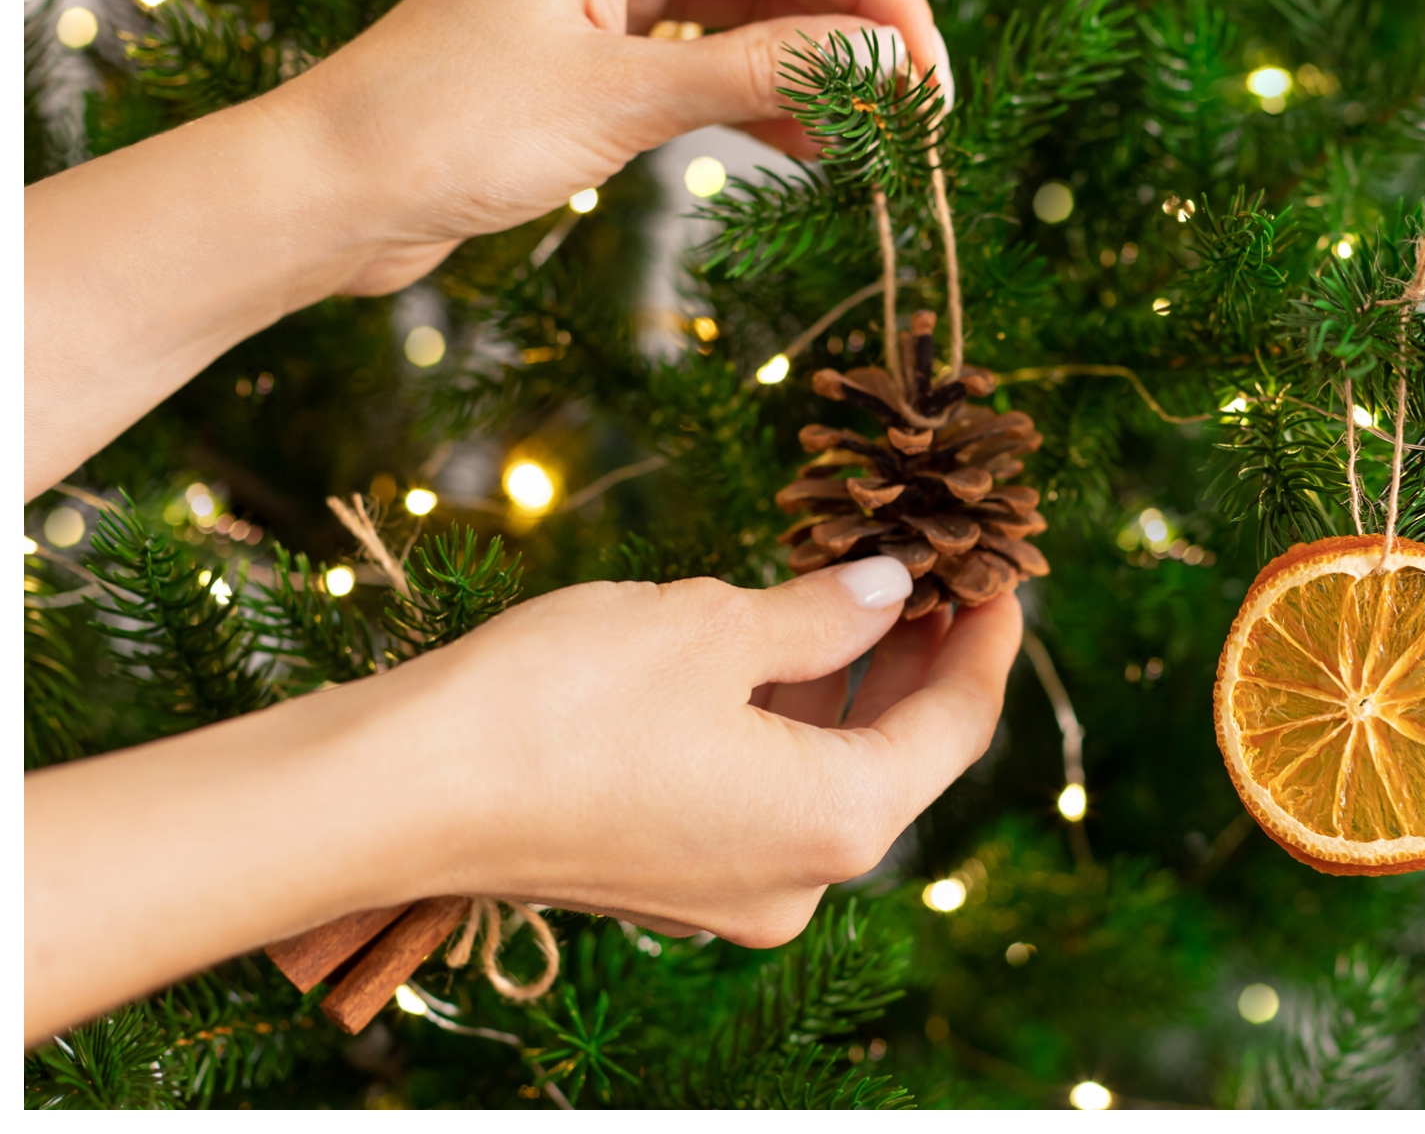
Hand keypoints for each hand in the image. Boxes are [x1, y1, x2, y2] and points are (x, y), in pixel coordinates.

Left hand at [280, 0, 949, 295]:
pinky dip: (761, 101)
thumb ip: (764, 71)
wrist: (335, 194)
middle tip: (915, 117)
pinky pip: (708, 60)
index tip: (926, 74)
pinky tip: (812, 150)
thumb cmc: (447, 124)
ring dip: (813, 73)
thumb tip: (886, 62)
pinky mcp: (596, 55)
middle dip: (852, 34)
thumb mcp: (624, 96)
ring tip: (871, 142)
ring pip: (747, 11)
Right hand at [403, 557, 1017, 945]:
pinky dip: (777, 718)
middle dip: (913, 656)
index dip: (985, 641)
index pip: (955, 728)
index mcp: (836, 822)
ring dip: (841, 681)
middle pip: (894, 755)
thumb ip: (824, 613)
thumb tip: (887, 591)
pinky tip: (769, 639)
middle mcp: (796, 878)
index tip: (1000, 572)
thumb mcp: (716, 627)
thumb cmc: (563, 703)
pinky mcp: (666, 879)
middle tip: (927, 560)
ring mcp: (728, 890)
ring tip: (850, 580)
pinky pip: (757, 790)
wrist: (396, 793)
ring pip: (820, 769)